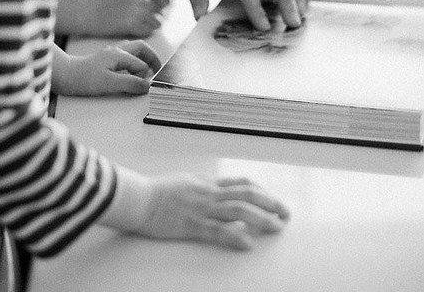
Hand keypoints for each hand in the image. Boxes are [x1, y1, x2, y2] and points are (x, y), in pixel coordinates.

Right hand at [56, 0, 172, 37]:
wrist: (85, 10)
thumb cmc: (105, 2)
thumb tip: (164, 7)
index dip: (163, 8)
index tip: (154, 13)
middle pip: (163, 12)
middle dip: (157, 18)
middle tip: (144, 22)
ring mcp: (137, 10)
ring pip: (158, 23)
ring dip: (151, 27)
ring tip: (139, 27)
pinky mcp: (130, 24)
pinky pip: (148, 32)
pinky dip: (143, 33)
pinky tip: (133, 31)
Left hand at [61, 40, 161, 95]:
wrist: (64, 76)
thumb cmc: (84, 79)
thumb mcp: (109, 83)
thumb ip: (130, 83)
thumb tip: (148, 85)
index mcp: (119, 54)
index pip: (141, 64)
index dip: (147, 76)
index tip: (150, 88)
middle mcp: (116, 51)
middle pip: (141, 48)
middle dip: (152, 58)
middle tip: (158, 71)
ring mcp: (110, 54)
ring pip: (132, 51)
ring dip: (142, 60)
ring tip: (147, 73)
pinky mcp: (104, 61)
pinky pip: (124, 57)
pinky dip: (132, 63)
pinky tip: (130, 73)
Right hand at [127, 174, 289, 248]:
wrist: (137, 197)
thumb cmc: (155, 191)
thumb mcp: (183, 181)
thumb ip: (201, 187)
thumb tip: (215, 192)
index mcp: (206, 182)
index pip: (241, 183)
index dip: (261, 191)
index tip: (274, 200)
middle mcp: (208, 193)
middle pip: (246, 194)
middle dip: (270, 203)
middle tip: (285, 213)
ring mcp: (201, 208)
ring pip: (238, 210)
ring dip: (261, 218)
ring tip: (277, 227)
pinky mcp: (191, 224)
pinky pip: (217, 230)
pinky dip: (235, 235)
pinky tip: (248, 243)